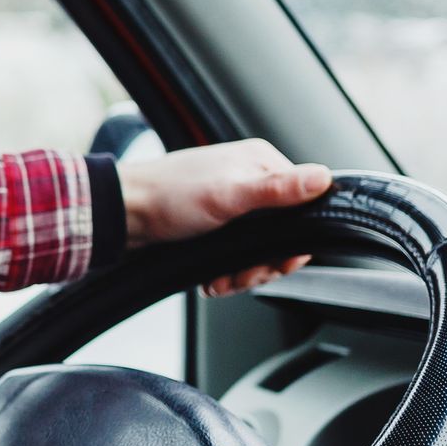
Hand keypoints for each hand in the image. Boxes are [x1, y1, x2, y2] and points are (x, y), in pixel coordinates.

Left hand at [117, 139, 333, 297]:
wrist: (121, 214)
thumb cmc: (169, 197)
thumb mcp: (229, 196)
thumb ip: (277, 190)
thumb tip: (324, 177)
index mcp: (261, 163)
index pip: (305, 206)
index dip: (294, 242)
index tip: (278, 263)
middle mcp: (250, 179)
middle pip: (283, 233)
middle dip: (264, 264)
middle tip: (243, 278)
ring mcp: (233, 202)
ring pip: (260, 248)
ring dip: (245, 273)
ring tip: (223, 282)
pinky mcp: (216, 223)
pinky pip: (238, 253)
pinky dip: (229, 272)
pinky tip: (214, 281)